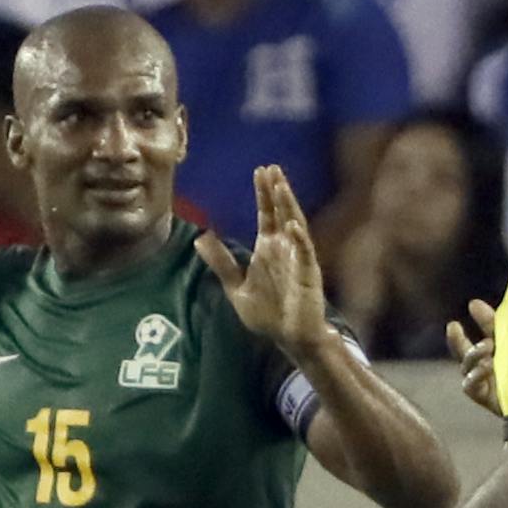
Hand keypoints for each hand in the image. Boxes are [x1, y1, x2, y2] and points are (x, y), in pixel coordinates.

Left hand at [195, 164, 330, 358]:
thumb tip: (200, 237)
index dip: (264, 194)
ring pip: (295, 226)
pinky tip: (292, 226)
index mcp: (268, 249)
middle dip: (277, 191)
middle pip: (281, 213)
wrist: (289, 339)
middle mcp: (284, 249)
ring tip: (281, 186)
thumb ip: (221, 263)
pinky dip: (299, 239)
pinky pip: (304, 253)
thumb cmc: (268, 315)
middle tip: (272, 168)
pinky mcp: (307, 275)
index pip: (267, 215)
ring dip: (289, 206)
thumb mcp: (237, 288)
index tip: (260, 171)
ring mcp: (297, 260)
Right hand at [446, 299, 500, 416]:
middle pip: (466, 351)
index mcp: (507, 352)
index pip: (489, 332)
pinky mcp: (486, 398)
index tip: (473, 305)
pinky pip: (470, 386)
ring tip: (487, 346)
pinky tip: (486, 366)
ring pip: (466, 366)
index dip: (481, 319)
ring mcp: (488, 383)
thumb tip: (474, 302)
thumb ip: (500, 326)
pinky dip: (475, 374)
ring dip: (473, 354)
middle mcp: (493, 367)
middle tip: (454, 326)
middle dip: (457, 339)